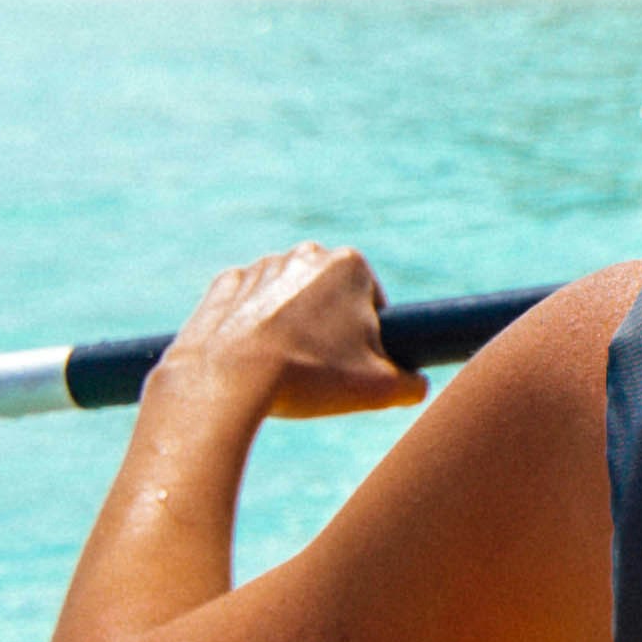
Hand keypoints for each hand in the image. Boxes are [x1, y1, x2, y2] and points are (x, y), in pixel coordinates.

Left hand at [149, 242, 426, 422]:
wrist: (227, 380)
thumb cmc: (310, 377)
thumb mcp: (382, 388)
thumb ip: (413, 383)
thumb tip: (417, 386)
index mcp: (350, 264)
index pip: (374, 304)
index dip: (370, 340)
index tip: (355, 368)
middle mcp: (305, 253)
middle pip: (330, 300)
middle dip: (330, 332)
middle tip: (322, 373)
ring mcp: (260, 267)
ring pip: (288, 303)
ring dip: (291, 330)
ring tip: (284, 371)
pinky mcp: (224, 287)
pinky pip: (248, 309)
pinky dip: (252, 331)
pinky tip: (253, 360)